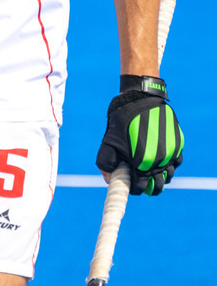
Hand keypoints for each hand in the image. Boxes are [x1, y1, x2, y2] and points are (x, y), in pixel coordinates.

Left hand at [96, 79, 183, 195]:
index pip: (141, 188)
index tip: (131, 184)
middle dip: (149, 186)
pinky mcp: (178, 144)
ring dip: (160, 177)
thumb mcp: (109, 140)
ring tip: (151, 170)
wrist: (140, 97)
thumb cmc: (122, 119)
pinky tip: (161, 159)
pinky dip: (171, 164)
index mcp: (141, 164)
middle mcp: (159, 161)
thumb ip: (106, 162)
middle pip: (158, 186)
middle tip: (141, 180)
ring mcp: (171, 153)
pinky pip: (177, 162)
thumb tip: (108, 179)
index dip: (134, 188)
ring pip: (169, 175)